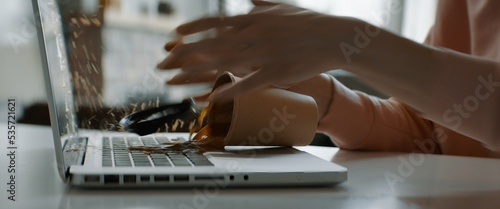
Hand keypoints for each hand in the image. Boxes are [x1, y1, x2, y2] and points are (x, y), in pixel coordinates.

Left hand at [157, 0, 357, 102]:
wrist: (334, 37)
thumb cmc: (308, 21)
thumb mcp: (280, 6)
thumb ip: (260, 3)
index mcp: (253, 18)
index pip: (214, 22)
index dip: (192, 29)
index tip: (174, 37)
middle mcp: (253, 34)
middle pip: (209, 45)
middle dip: (182, 56)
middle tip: (161, 65)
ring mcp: (263, 54)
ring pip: (221, 65)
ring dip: (193, 75)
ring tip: (173, 83)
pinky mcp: (275, 73)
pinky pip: (246, 84)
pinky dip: (226, 91)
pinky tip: (209, 99)